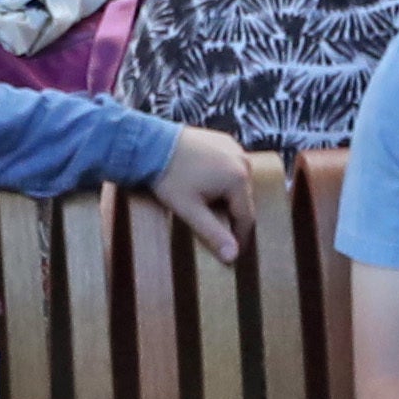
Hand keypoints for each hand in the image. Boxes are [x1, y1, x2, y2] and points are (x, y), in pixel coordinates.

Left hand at [145, 127, 258, 262]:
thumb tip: (233, 257)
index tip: (231, 250)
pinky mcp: (224, 141)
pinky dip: (223, 178)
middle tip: (215, 227)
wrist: (151, 144)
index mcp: (238, 179)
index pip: (247, 217)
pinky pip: (231, 166)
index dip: (239, 236)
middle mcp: (243, 161)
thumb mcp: (190, 210)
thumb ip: (213, 234)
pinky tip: (205, 184)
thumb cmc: (169, 177)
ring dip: (227, 196)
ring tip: (207, 205)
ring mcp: (234, 148)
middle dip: (231, 215)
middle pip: (243, 199)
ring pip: (238, 183)